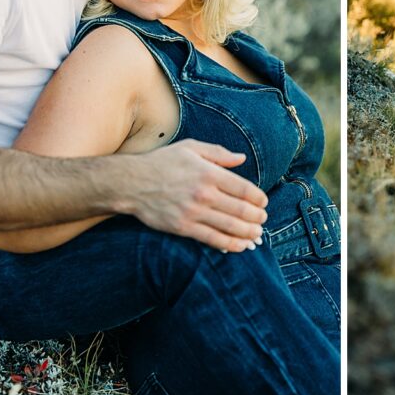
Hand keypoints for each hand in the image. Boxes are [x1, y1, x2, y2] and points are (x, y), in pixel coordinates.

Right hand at [130, 139, 268, 252]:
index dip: (258, 198)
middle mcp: (204, 193)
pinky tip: (240, 245)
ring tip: (257, 234)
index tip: (263, 202)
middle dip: (257, 217)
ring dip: (248, 232)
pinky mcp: (183, 227)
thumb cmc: (162, 162)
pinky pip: (212, 239)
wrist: (131, 183)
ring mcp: (194, 212)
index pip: (244, 188)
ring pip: (230, 226)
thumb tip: (241, 158)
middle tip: (263, 219)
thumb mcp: (191, 148)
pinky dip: (230, 244)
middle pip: (241, 209)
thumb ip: (218, 153)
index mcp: (209, 173)